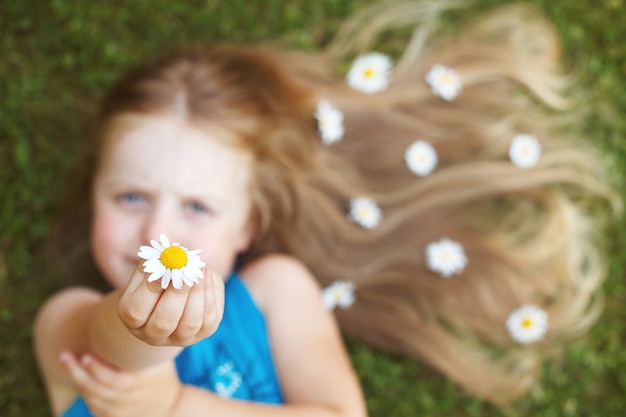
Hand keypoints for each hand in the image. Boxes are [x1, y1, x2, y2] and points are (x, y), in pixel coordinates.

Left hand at [60, 352, 181, 416]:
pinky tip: (77, 374)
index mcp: (137, 384)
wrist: (170, 409)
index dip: (96, 369)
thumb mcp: (161, 362)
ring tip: (66, 359)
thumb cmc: (164, 377)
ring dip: (76, 378)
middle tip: (65, 355)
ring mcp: (116, 411)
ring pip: (90, 397)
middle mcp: (124, 399)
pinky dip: (83, 389)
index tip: (85, 355)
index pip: (112, 379)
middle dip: (77, 371)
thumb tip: (141, 317)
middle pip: (94, 388)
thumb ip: (148, 345)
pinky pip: (92, 404)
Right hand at [118, 264, 223, 346]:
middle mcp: (152, 335)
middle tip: (185, 270)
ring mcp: (178, 338)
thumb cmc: (160, 275)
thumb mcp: (151, 267)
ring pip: (189, 323)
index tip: (164, 269)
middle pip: (163, 323)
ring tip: (199, 269)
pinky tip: (205, 275)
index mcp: (132, 318)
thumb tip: (172, 256)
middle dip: (176, 294)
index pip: (135, 311)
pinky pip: (208, 318)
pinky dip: (208, 294)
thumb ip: (157, 262)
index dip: (149, 290)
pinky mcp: (202, 333)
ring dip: (196, 293)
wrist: (178, 290)